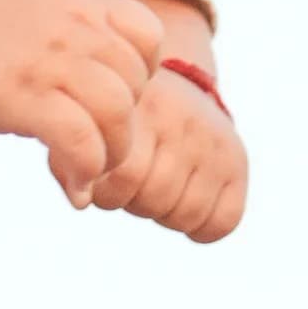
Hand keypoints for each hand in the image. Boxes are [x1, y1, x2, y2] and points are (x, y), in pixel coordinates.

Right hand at [0, 0, 163, 202]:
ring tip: (89, 171)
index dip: (140, 75)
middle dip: (124, 126)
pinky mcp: (22, 97)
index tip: (110, 96)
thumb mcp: (41, 0)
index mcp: (82, 0)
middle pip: (135, 84)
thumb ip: (81, 28)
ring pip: (116, 114)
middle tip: (97, 147)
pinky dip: (86, 170)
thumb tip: (110, 75)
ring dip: (112, 155)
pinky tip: (75, 188)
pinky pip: (80, 139)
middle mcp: (74, 27)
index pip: (148, 38)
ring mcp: (50, 61)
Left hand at [90, 64, 249, 241]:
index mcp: (138, 110)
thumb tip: (82, 201)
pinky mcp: (237, 159)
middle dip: (135, 202)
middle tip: (135, 180)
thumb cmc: (117, 118)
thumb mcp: (87, 127)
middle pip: (154, 200)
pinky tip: (185, 202)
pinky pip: (224, 222)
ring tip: (158, 185)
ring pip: (186, 215)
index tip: (105, 180)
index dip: (107, 195)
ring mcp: (213, 142)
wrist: (174, 79)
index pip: (123, 181)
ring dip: (164, 214)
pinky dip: (202, 228)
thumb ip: (70, 163)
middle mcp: (182, 122)